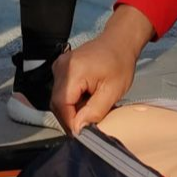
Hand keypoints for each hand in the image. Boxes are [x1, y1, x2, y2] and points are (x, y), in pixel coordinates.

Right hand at [52, 6, 154, 132]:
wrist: (118, 42)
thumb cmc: (119, 63)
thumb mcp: (112, 91)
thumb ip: (94, 111)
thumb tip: (79, 129)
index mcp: (72, 71)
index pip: (61, 105)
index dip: (70, 122)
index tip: (83, 134)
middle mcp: (61, 67)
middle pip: (57, 103)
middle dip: (71, 119)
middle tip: (88, 128)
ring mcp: (59, 67)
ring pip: (58, 99)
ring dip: (72, 111)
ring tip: (90, 113)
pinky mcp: (61, 69)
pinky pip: (61, 91)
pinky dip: (72, 102)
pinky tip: (86, 102)